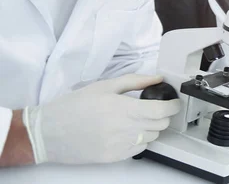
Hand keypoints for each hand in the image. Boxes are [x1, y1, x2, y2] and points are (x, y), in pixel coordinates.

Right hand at [23, 74, 180, 163]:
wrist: (48, 132)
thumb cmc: (73, 106)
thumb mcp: (104, 86)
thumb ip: (134, 81)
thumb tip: (157, 78)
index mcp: (124, 109)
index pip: (162, 111)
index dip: (173, 106)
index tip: (174, 102)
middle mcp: (126, 130)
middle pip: (161, 125)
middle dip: (163, 115)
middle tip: (155, 108)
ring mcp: (121, 146)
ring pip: (152, 137)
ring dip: (151, 127)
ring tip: (136, 119)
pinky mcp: (115, 157)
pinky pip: (139, 148)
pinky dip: (139, 139)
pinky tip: (126, 132)